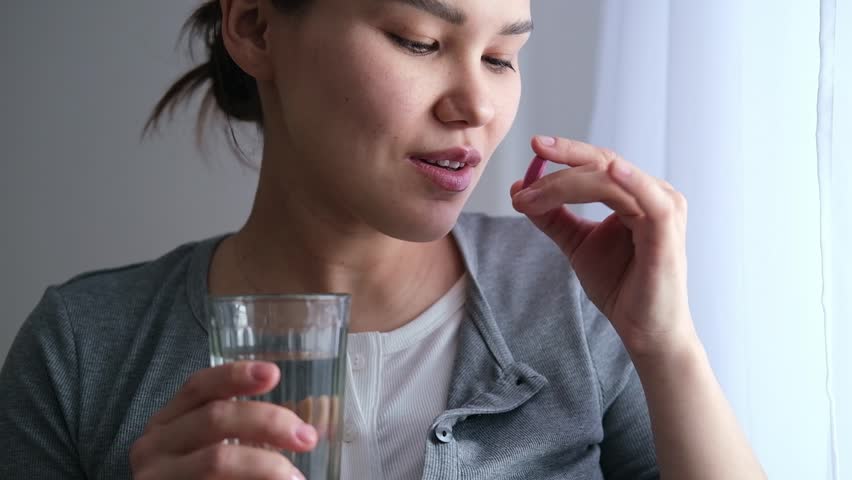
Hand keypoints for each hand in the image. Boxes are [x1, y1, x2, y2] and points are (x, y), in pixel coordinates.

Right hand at [130, 361, 315, 479]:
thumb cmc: (199, 477)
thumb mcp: (209, 451)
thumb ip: (243, 434)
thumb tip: (304, 433)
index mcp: (167, 424)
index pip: (198, 387)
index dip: (235, 375)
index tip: (273, 373)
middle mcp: (154, 446)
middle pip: (215, 417)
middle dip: (268, 421)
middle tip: (306, 437)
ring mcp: (156, 477)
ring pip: (218, 458)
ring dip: (266, 464)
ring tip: (295, 477)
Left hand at [511, 136, 695, 357]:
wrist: (642, 329)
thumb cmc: (619, 285)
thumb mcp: (576, 243)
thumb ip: (553, 216)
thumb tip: (520, 188)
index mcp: (634, 193)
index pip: (596, 164)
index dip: (565, 154)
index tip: (534, 149)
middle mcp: (653, 193)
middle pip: (603, 163)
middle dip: (564, 160)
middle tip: (533, 154)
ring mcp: (664, 209)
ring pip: (613, 180)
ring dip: (570, 182)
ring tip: (534, 195)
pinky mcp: (668, 231)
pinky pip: (651, 200)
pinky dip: (631, 182)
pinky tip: (611, 172)